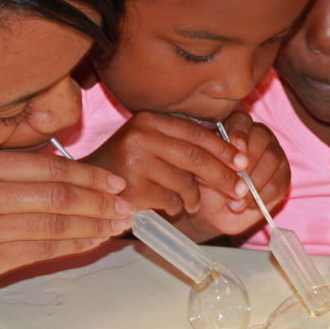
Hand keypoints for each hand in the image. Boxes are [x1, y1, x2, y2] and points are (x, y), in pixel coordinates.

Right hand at [0, 150, 135, 281]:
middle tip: (127, 204)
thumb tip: (78, 173)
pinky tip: (92, 241)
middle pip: (58, 199)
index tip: (115, 182)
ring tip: (118, 224)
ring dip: (94, 227)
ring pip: (53, 228)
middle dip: (100, 203)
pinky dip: (72, 246)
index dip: (90, 177)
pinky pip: (40, 253)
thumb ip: (17, 167)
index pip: (50, 170)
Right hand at [83, 110, 248, 218]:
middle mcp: (140, 136)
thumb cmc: (127, 167)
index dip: (224, 149)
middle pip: (195, 157)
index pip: (196, 133)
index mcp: (148, 120)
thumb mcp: (151, 143)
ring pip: (185, 182)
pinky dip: (176, 207)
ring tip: (192, 203)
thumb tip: (236, 153)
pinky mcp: (131, 189)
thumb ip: (182, 143)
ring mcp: (133, 162)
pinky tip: (169, 208)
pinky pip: (171, 201)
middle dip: (223, 176)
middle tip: (240, 189)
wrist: (86, 188)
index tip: (243, 163)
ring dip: (195, 197)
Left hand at [187, 111, 290, 236]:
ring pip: (272, 159)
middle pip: (262, 137)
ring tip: (235, 201)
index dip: (240, 133)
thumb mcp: (199, 170)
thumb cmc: (203, 186)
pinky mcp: (283, 176)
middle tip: (234, 184)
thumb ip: (208, 157)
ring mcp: (273, 154)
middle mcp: (257, 136)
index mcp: (233, 128)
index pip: (242, 120)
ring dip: (253, 183)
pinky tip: (246, 205)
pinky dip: (262, 197)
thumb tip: (220, 154)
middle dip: (248, 163)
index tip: (235, 149)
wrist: (212, 213)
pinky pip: (278, 182)